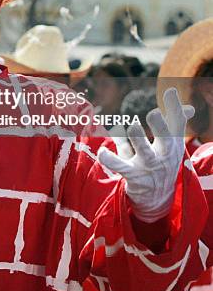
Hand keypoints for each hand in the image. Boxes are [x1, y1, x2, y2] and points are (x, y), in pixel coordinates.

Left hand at [97, 88, 193, 222]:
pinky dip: (111, 159)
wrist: (157, 200)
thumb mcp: (169, 145)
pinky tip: (102, 152)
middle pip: (165, 139)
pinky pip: (121, 166)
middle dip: (160, 127)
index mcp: (171, 144)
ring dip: (138, 139)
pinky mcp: (133, 176)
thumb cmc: (161, 164)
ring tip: (132, 126)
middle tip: (153, 113)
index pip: (177, 124)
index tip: (170, 91)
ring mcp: (148, 166)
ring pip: (144, 151)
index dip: (174, 108)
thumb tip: (189, 106)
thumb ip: (173, 123)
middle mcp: (163, 154)